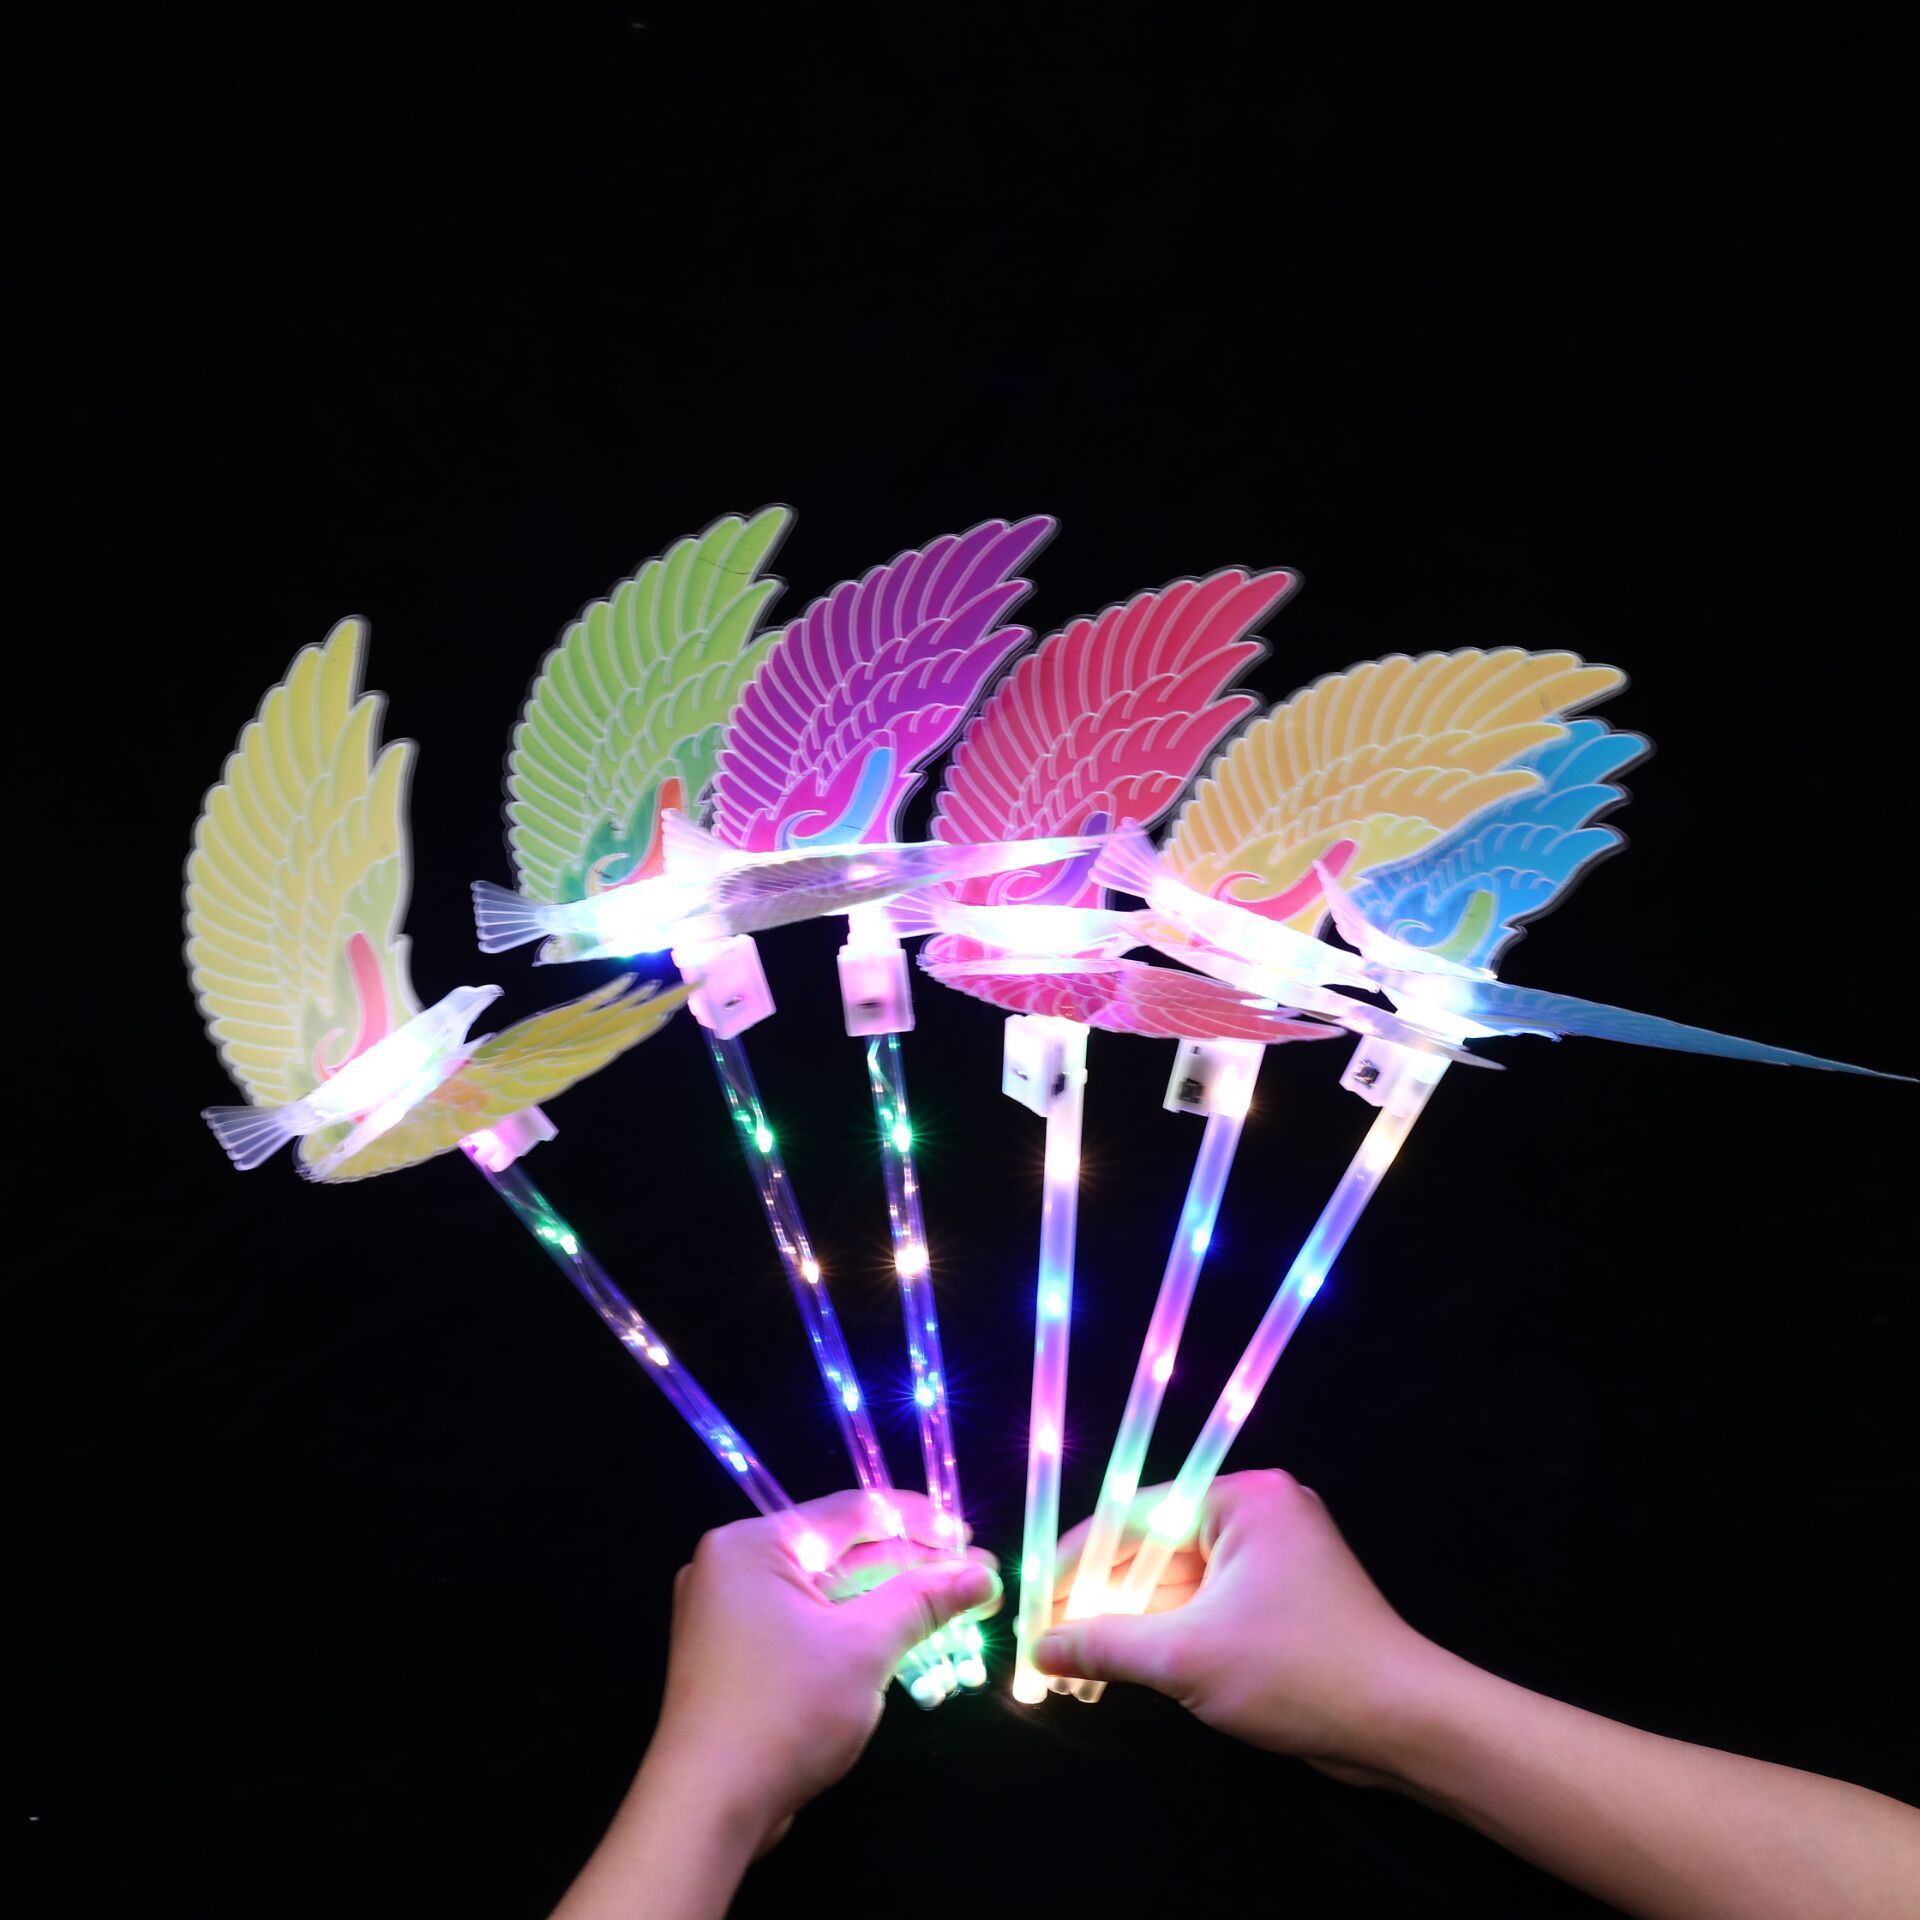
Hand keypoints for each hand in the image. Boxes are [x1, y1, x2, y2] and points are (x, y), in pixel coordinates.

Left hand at [555, 1491, 1001, 1918]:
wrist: (707, 1808)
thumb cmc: (784, 1710)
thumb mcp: (864, 1648)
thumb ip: (923, 1601)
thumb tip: (983, 1573)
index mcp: (752, 1545)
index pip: (850, 1512)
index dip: (919, 1522)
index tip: (970, 1535)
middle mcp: (735, 1567)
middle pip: (841, 1552)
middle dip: (911, 1567)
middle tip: (976, 1576)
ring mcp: (733, 1615)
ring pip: (829, 1594)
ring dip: (891, 1602)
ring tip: (956, 1606)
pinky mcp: (741, 1658)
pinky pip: (810, 1626)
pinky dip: (857, 1631)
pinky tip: (908, 1638)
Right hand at [1035, 1469, 1436, 1782]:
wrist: (1404, 1725)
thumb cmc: (1298, 1670)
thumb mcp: (1188, 1657)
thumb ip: (1106, 1645)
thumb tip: (1038, 1647)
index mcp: (1243, 1498)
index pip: (1136, 1513)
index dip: (1078, 1557)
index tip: (1030, 1593)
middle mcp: (1257, 1514)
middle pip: (1154, 1547)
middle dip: (1099, 1596)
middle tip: (1041, 1635)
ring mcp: (1270, 1559)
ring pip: (1176, 1583)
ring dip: (1127, 1621)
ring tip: (1065, 1658)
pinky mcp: (1278, 1603)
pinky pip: (1203, 1606)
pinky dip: (1164, 1635)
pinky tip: (1115, 1665)